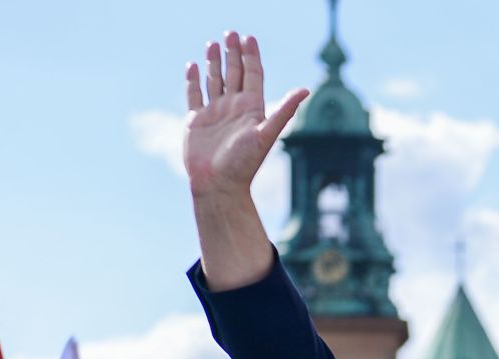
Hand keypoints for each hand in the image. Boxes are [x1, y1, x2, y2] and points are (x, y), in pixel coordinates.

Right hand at [184, 31, 307, 197]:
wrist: (219, 185)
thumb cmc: (243, 163)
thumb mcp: (266, 134)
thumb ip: (284, 111)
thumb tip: (306, 90)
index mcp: (252, 109)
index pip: (253, 75)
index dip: (251, 56)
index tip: (248, 38)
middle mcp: (234, 108)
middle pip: (234, 73)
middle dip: (232, 53)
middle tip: (230, 33)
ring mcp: (215, 113)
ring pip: (215, 81)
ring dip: (214, 63)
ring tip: (212, 43)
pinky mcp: (196, 121)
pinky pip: (194, 95)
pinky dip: (193, 80)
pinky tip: (193, 66)